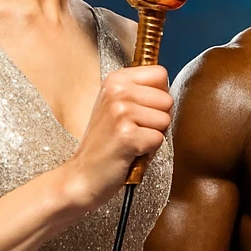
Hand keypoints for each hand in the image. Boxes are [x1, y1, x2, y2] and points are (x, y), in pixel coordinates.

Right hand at [64, 65, 171, 208]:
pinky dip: (148, 151)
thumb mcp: (116, 106)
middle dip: (157, 119)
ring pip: (165, 120)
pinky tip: (130, 152)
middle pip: (167, 99)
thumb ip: (140, 92)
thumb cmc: (105, 144)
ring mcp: (120, 112)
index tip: (140, 112)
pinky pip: (159, 139)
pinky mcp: (126, 135)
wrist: (83, 175)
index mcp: (115, 80)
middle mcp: (116, 91)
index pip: (160, 74)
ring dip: (152, 136)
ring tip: (132, 141)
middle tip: (134, 131)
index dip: (158, 96)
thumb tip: (167, 87)